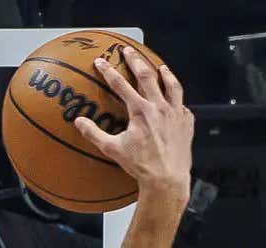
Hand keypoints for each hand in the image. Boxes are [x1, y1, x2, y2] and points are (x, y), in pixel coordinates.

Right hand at [73, 49, 191, 205]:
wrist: (167, 179)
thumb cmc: (140, 166)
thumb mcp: (113, 150)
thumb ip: (94, 134)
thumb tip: (78, 122)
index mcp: (140, 111)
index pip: (120, 85)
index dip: (108, 71)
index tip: (101, 62)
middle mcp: (159, 107)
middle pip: (147, 76)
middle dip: (135, 61)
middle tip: (128, 51)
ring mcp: (176, 113)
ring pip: (171, 85)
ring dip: (165, 73)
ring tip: (161, 67)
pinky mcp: (186, 123)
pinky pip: (182, 105)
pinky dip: (177, 99)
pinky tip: (175, 99)